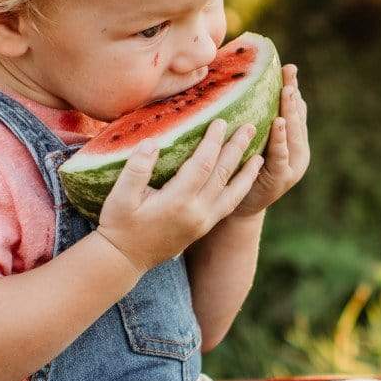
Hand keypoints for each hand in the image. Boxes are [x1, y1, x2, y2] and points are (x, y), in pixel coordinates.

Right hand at [95, 117, 264, 270]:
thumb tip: (152, 142)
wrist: (125, 260)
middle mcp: (197, 212)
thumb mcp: (120, 197)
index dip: (213, 142)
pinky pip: (229, 205)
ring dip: (247, 172)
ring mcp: (204, 222)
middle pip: (223, 174)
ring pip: (233, 193)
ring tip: (260, 155)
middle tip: (250, 126)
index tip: (221, 121)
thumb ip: (136, 169)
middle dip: (237, 149)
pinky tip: (246, 178)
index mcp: (177, 201)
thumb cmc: (119, 225)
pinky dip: (241, 189)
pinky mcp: (204, 228)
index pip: (203, 165)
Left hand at [229, 64, 309, 218]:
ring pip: (294, 134)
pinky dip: (281, 139)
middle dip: (292, 96)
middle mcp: (298, 151)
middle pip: (297, 118)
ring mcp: (293, 166)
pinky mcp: (282, 178)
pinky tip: (280, 123)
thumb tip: (240, 85)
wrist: (237, 208)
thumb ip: (255, 119)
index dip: (293, 89)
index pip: (295, 109)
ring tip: (287, 92)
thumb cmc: (240, 169)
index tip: (288, 68)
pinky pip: (282, 155)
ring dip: (290, 112)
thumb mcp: (252, 141)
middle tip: (289, 74)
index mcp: (293, 140)